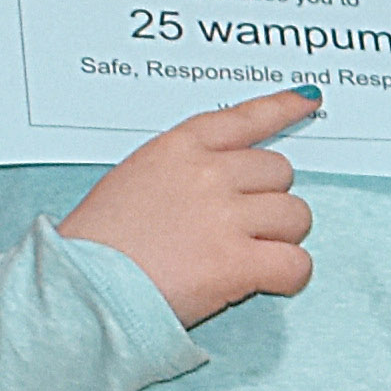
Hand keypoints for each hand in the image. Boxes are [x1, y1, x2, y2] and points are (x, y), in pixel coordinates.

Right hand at [56, 93, 316, 322]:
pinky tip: (265, 280)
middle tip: (242, 227)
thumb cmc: (98, 245)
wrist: (83, 290)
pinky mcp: (238, 263)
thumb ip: (180, 172)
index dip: (281, 109)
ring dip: (282, 237)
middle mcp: (208, 174)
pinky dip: (289, 275)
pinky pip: (296, 263)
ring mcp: (225, 216)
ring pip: (296, 215)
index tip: (307, 100)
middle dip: (269, 199)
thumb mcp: (133, 180)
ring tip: (247, 255)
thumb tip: (222, 180)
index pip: (243, 118)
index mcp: (178, 148)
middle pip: (280, 172)